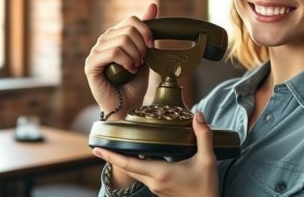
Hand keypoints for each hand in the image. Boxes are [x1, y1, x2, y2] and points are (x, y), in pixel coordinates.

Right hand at [84, 3, 157, 119]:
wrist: (129, 106)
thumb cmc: (136, 82)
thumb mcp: (147, 53)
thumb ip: (148, 31)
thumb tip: (153, 5)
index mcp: (116, 35)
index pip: (132, 20)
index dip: (145, 32)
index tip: (151, 47)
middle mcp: (104, 40)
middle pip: (128, 30)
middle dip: (141, 47)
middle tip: (141, 62)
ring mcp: (96, 52)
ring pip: (122, 41)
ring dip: (135, 56)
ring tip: (135, 68)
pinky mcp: (91, 65)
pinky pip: (113, 52)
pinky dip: (126, 61)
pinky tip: (129, 71)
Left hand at [93, 113, 218, 196]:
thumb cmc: (206, 188)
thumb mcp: (208, 161)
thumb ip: (203, 136)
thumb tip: (198, 115)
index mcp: (160, 172)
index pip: (129, 163)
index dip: (111, 156)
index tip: (96, 149)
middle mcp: (153, 181)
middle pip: (128, 167)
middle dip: (114, 156)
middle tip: (101, 145)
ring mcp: (156, 188)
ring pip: (136, 172)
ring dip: (126, 161)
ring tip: (119, 147)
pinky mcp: (160, 191)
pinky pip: (144, 176)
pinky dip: (138, 165)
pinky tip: (143, 157)